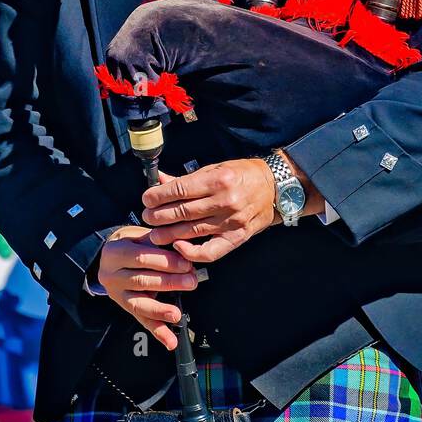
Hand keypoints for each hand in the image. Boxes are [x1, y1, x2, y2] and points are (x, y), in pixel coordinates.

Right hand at [97, 226, 197, 350]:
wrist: (107, 254)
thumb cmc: (129, 244)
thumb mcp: (138, 235)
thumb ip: (157, 243)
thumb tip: (184, 251)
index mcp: (116, 252)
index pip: (141, 258)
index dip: (165, 262)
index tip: (186, 264)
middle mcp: (112, 275)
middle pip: (142, 281)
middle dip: (169, 283)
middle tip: (190, 282)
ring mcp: (116, 293)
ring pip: (139, 304)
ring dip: (161, 310)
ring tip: (176, 315)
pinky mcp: (123, 307)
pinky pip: (141, 320)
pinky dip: (157, 332)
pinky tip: (170, 340)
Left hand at [141, 160, 277, 264]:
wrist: (275, 188)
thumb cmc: (244, 175)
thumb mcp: (216, 168)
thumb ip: (188, 178)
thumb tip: (161, 181)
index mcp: (218, 180)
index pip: (180, 190)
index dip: (158, 196)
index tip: (146, 199)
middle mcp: (225, 201)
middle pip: (183, 212)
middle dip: (159, 215)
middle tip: (146, 217)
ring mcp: (231, 221)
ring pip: (192, 231)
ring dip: (168, 234)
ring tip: (154, 234)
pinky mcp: (236, 237)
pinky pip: (210, 251)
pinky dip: (192, 252)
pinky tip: (178, 247)